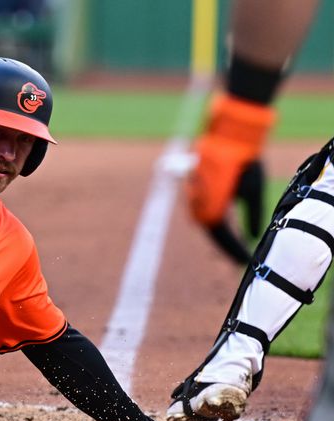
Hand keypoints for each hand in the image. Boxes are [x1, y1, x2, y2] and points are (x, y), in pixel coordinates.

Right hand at [187, 94, 274, 262]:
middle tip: (239, 254)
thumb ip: (253, 215)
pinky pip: (201, 206)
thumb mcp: (253, 190)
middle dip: (224, 244)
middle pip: (211, 232)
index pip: (222, 239)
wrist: (230, 133)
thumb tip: (253, 236)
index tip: (245, 261)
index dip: (234, 252)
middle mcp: (198, 205)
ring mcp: (194, 194)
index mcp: (212, 210)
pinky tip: (220, 218)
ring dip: (217, 230)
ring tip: (231, 241)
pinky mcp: (195, 183)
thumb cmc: (244, 160)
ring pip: (204, 220)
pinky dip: (212, 216)